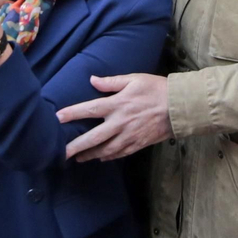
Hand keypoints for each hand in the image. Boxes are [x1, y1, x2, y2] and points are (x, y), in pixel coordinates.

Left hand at [58, 74, 173, 161]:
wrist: (180, 107)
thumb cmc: (157, 89)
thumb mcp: (134, 79)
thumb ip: (111, 81)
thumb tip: (92, 80)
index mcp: (117, 104)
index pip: (89, 109)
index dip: (72, 113)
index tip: (57, 118)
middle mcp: (120, 122)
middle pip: (93, 137)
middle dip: (76, 146)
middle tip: (61, 153)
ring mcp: (129, 136)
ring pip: (105, 150)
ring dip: (90, 154)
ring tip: (77, 158)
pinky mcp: (138, 144)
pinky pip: (120, 153)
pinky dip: (108, 156)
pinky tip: (101, 158)